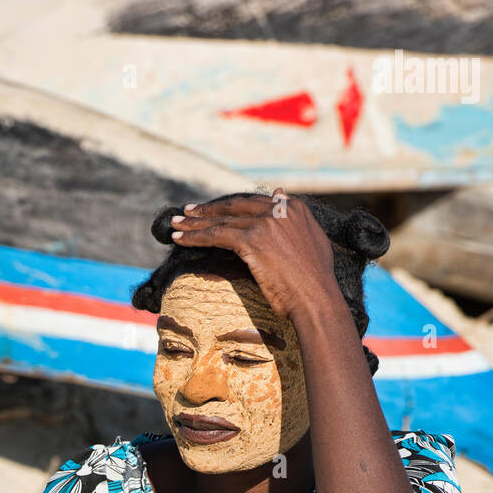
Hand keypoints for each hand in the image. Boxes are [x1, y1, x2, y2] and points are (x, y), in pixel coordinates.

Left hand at [169, 192, 338, 318]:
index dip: (230, 207)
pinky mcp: (253, 240)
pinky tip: (179, 239)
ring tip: (175, 225)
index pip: (253, 203)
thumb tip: (279, 193)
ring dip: (194, 223)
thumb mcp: (312, 241)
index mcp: (294, 208)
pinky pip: (216, 235)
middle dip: (208, 210)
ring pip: (222, 220)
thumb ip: (294, 218)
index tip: (215, 211)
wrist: (317, 300)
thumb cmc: (316, 282)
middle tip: (187, 212)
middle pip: (234, 206)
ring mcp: (266, 223)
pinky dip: (195, 237)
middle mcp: (280, 209)